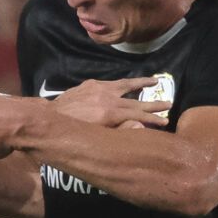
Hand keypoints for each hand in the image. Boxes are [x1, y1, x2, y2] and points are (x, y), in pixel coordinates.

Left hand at [52, 76, 173, 130]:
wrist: (48, 117)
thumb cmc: (71, 133)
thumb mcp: (95, 136)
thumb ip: (118, 131)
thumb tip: (139, 127)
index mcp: (111, 114)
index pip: (138, 116)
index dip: (153, 119)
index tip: (165, 122)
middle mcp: (109, 98)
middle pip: (137, 101)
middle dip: (154, 103)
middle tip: (169, 104)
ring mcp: (100, 88)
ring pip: (127, 84)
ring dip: (142, 82)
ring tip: (155, 80)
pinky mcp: (91, 84)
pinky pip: (112, 82)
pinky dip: (123, 83)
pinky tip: (127, 83)